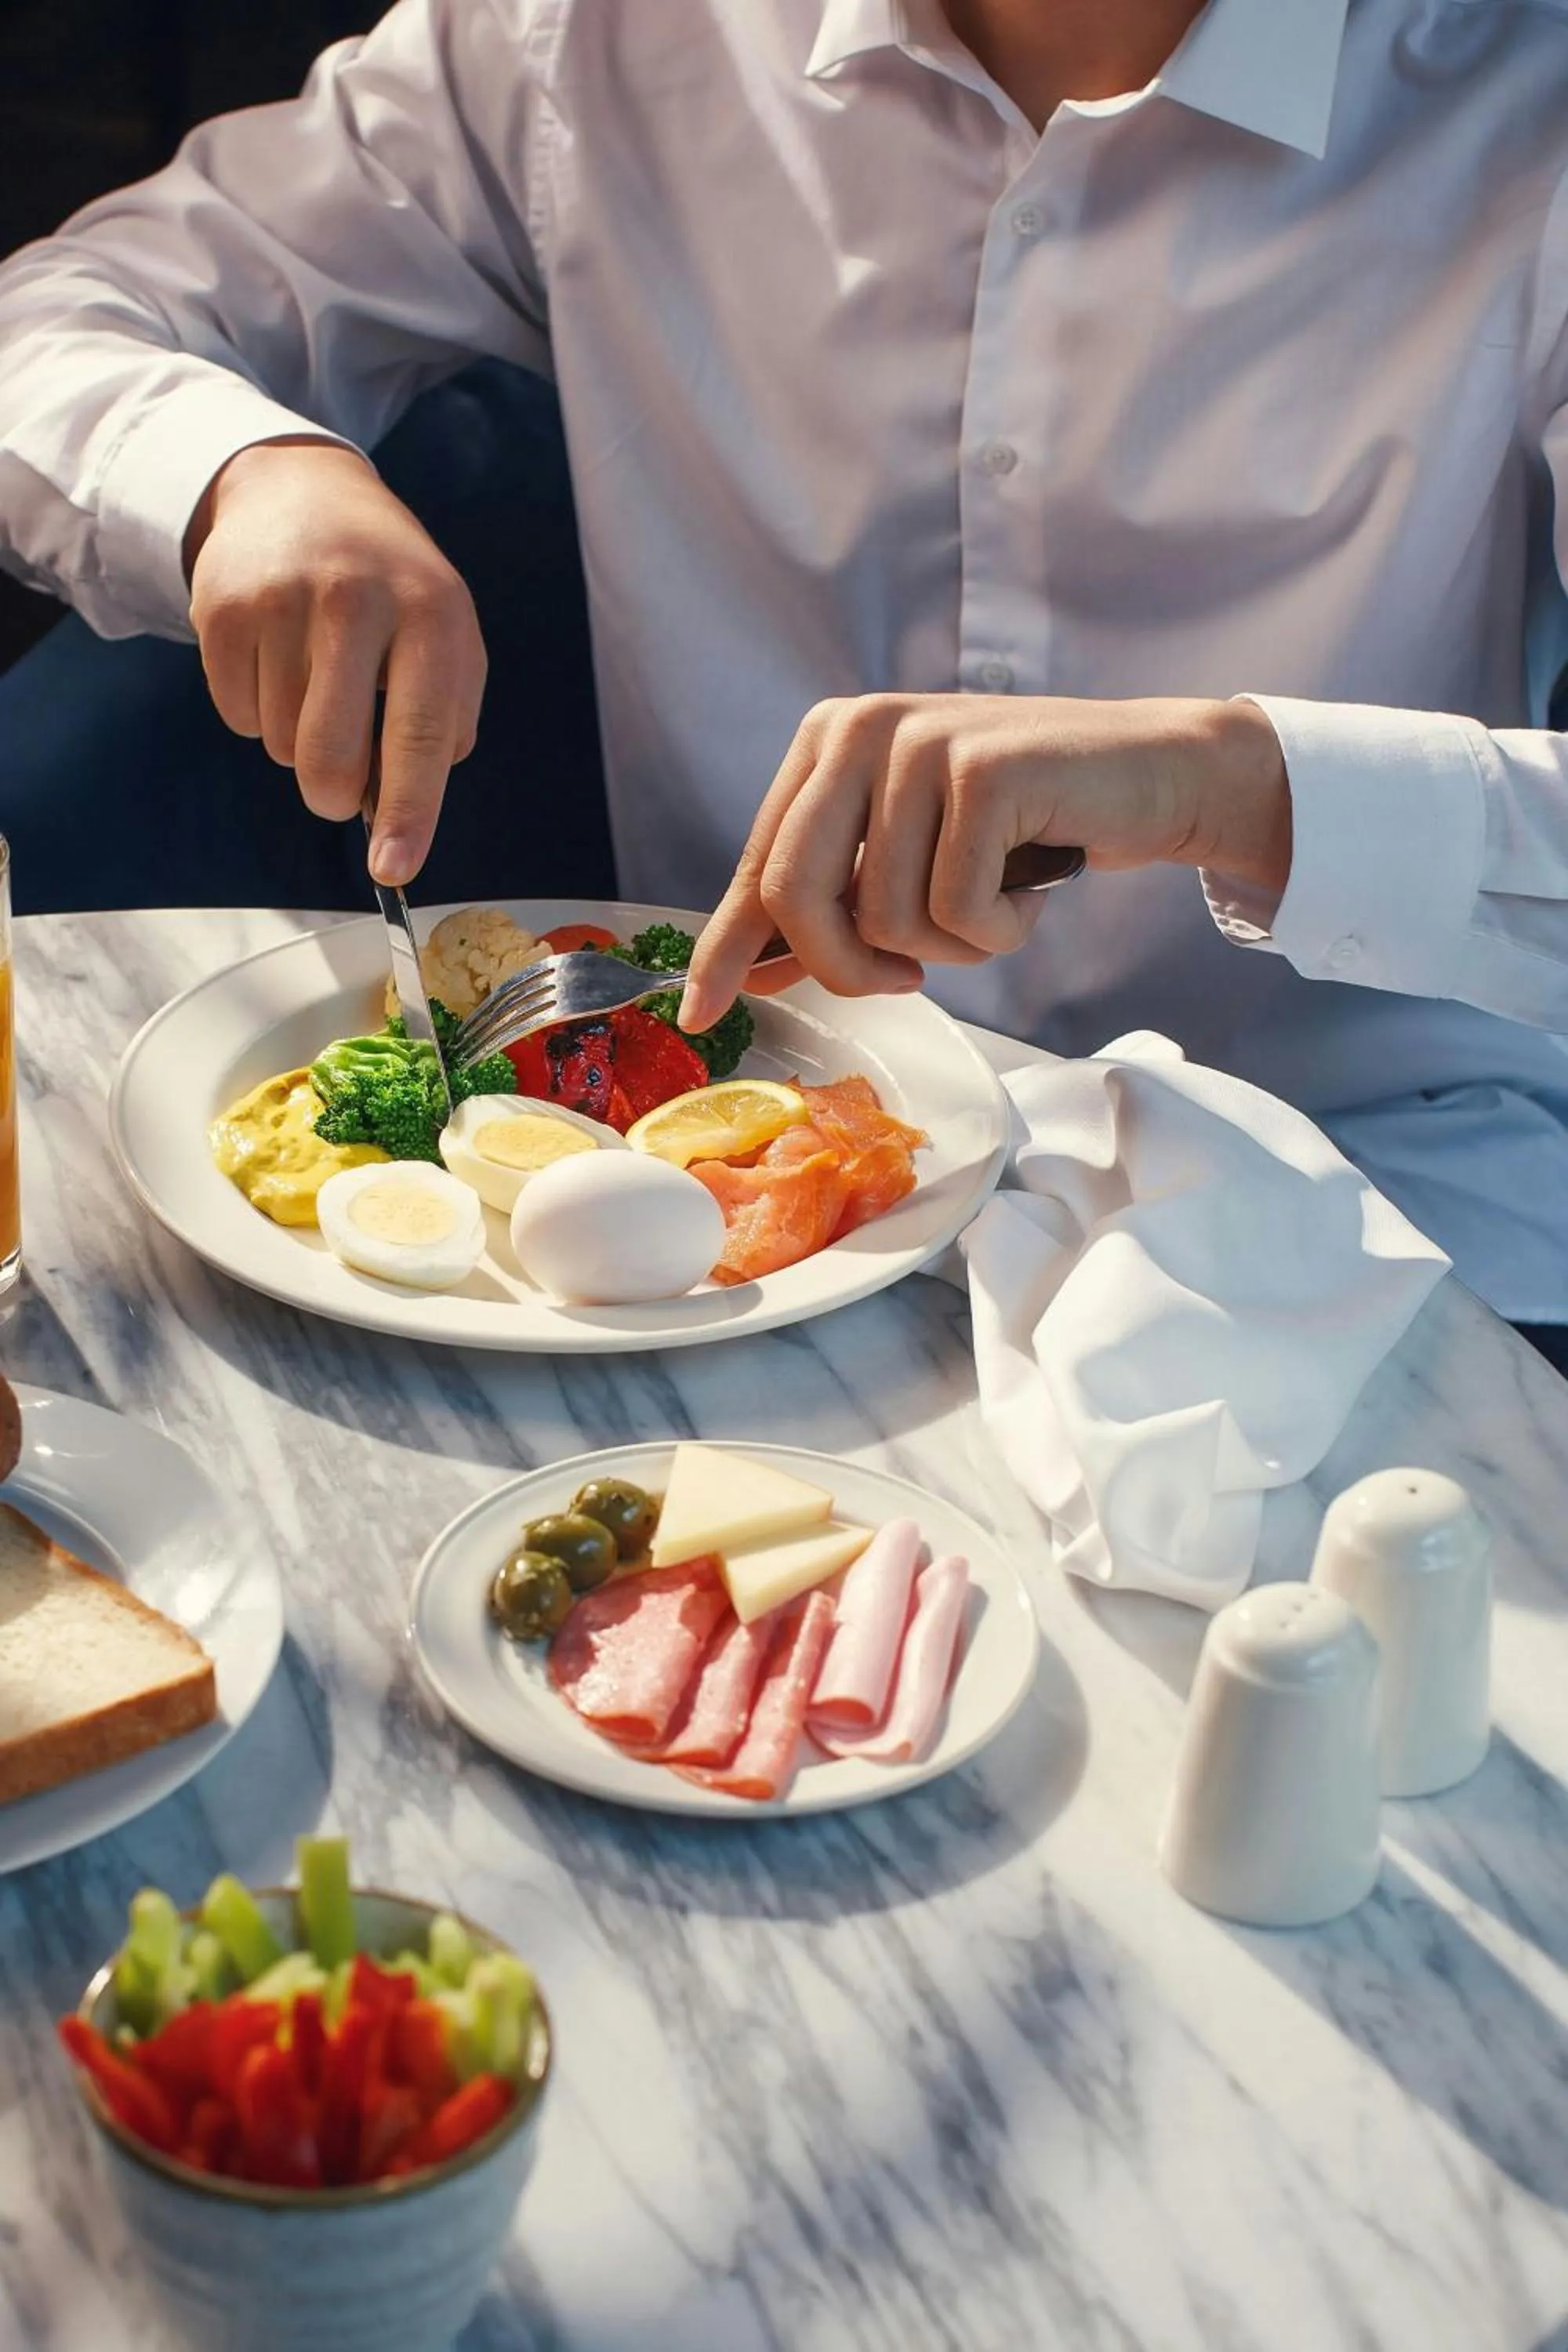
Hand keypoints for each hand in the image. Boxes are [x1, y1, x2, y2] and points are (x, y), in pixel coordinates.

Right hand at [185, 440, 486, 883]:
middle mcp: (355, 599)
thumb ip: (443, 725)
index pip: (419, 734)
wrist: (301, 489)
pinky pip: (238, 716)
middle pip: (331, 755)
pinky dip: (259, 712)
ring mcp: (281, 598)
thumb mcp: (446, 637)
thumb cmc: (390, 587)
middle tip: (338, 788)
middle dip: (333, 795)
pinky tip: (277, 661)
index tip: (394, 870)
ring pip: (281, 744)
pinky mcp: (221, 607)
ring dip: (298, 741)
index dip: (407, 813)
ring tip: (316, 680)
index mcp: (430, 612)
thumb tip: (398, 812)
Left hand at [680, 691, 1289, 1027]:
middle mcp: (859, 729)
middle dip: (847, 969)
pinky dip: (1000, 930)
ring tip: (995, 901)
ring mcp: (919, 744)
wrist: (1151, 777)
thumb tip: (741, 973)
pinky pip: (956, 910)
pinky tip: (1030, 890)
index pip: (759, 867)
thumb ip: (832, 907)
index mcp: (828, 742)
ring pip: (883, 917)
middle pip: (797, 896)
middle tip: (904, 981)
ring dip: (950, 945)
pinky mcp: (982, 772)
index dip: (726, 948)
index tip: (698, 1011)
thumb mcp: (912, 862)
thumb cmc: (1028, 825)